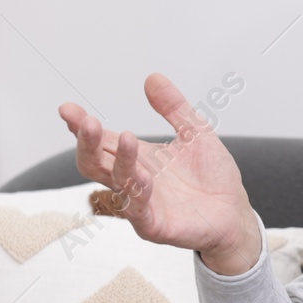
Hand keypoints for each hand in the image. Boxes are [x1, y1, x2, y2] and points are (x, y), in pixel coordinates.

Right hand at [58, 74, 260, 272]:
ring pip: (116, 183)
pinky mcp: (155, 225)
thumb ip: (174, 108)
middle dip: (87, 142)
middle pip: (95, 162)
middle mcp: (133, 179)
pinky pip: (139, 211)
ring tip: (128, 137)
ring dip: (119, 160)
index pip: (102, 140)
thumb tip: (152, 77)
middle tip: (85, 122)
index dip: (82, 126)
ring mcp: (141, 204)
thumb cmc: (213, 176)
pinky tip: (143, 176)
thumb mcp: (195, 133)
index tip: (67, 109)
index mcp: (138, 157)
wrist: (235, 213)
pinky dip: (138, 193)